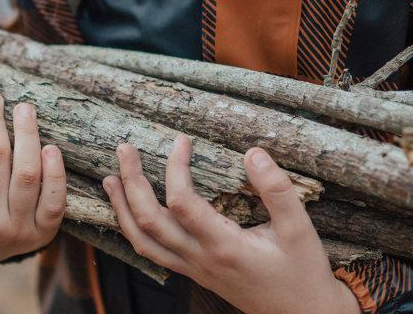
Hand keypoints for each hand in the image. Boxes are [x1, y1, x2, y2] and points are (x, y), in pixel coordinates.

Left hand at [103, 137, 360, 313]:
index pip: (182, 202)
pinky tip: (130, 211)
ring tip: (110, 179)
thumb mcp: (300, 230)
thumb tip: (253, 152)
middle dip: (131, 183)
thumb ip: (277, 190)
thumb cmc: (302, 273)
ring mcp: (193, 269)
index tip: (182, 140)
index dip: (175, 167)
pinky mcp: (194, 272)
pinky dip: (134, 230)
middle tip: (125, 148)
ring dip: (122, 209)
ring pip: (142, 242)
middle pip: (149, 222)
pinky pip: (153, 253)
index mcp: (223, 246)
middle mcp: (200, 259)